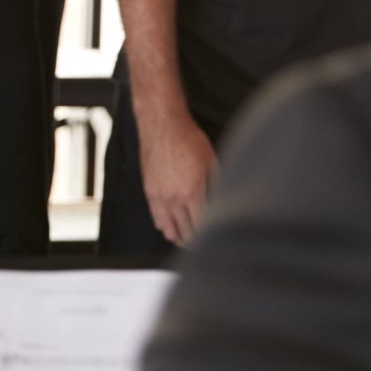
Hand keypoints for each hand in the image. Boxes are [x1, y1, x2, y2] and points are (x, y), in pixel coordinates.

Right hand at [138, 107, 218, 245]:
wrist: (163, 124)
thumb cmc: (188, 138)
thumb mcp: (212, 161)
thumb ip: (216, 185)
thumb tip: (222, 201)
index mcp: (192, 192)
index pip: (201, 225)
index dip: (209, 235)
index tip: (214, 240)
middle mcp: (173, 198)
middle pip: (184, 231)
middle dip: (194, 241)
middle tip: (202, 246)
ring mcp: (158, 195)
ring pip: (167, 228)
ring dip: (177, 237)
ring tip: (185, 241)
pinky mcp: (148, 190)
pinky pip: (155, 216)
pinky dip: (163, 225)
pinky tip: (168, 228)